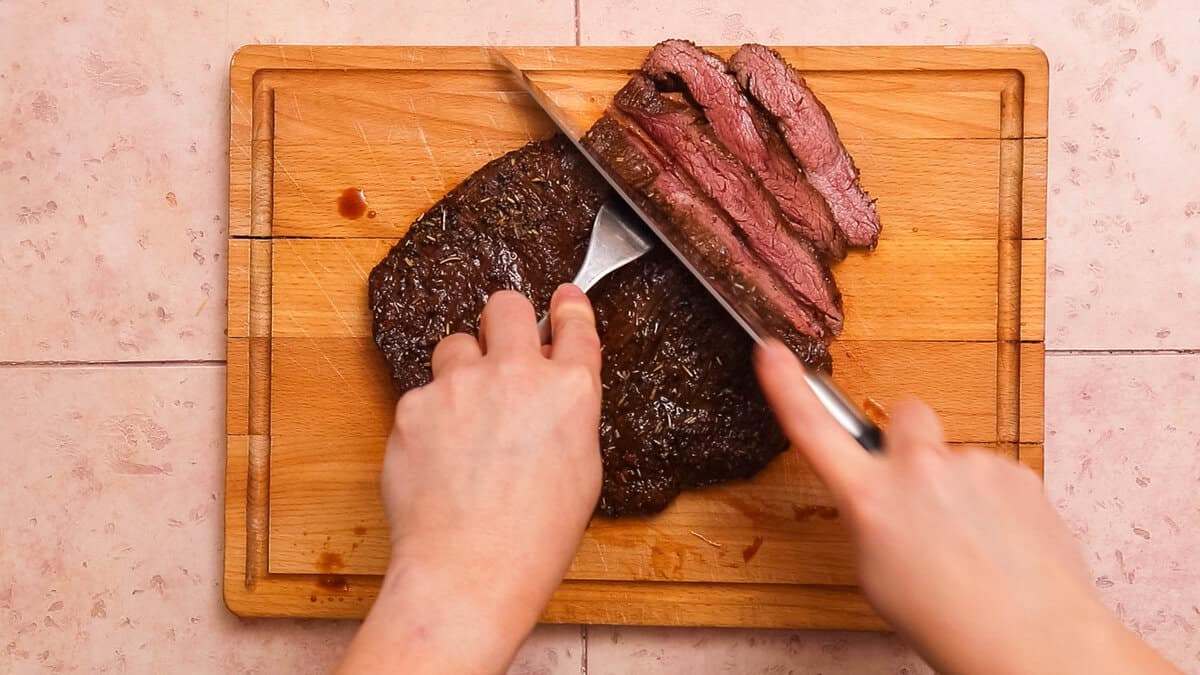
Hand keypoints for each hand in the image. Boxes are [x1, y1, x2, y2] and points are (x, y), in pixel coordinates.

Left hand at [339, 285, 602, 674]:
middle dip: (505, 321)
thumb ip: (568, 415)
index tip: (563, 301)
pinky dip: (428, 419)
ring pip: (455, 344)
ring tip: (463, 419)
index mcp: (570, 391)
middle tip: (500, 349)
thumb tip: (551, 392)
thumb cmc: (535, 538)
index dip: (568, 308)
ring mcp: (460, 385)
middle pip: (506, 305)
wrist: (470, 570)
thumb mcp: (582, 472)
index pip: (574, 324)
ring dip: (461, 370)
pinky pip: (421, 394)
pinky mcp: (413, 406)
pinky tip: (437, 459)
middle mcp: (517, 374)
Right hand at [754, 340, 1180, 674]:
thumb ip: (871, 518)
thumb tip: (882, 497)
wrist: (1031, 639)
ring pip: (956, 458)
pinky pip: (994, 476)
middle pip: (907, 414)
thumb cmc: (946, 622)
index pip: (814, 431)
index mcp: (871, 498)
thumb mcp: (875, 574)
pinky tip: (1001, 544)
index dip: (787, 388)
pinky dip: (995, 504)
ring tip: (973, 544)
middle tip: (920, 486)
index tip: (772, 353)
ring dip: (957, 487)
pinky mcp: (1017, 474)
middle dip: (909, 439)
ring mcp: (972, 466)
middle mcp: (919, 470)